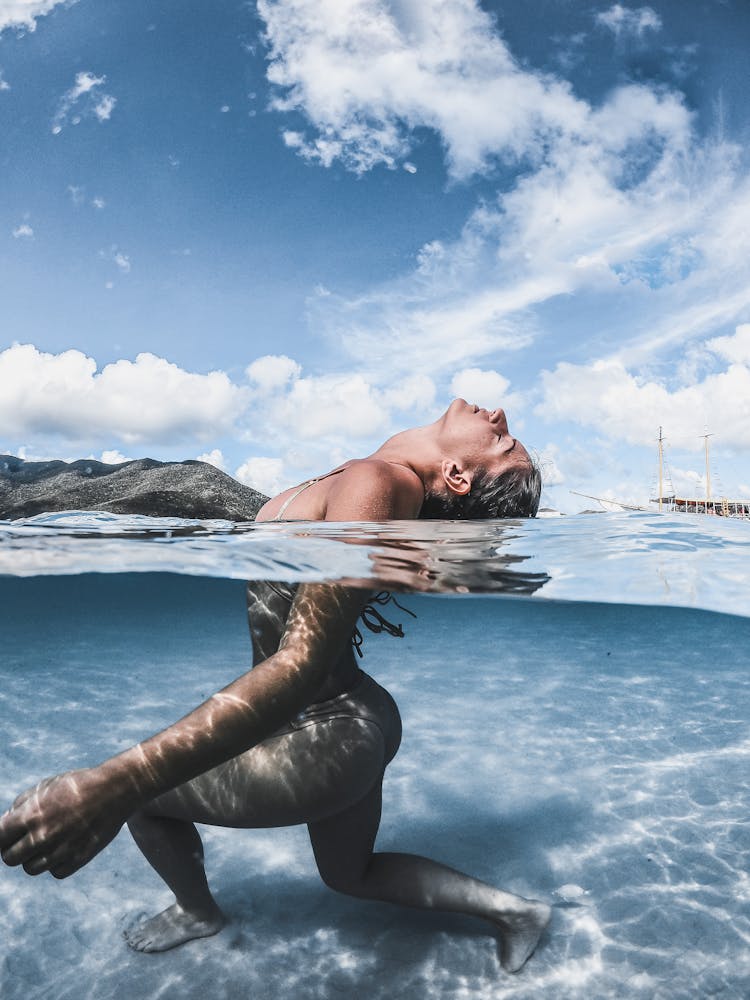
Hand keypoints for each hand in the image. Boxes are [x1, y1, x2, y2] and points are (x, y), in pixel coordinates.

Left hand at [0, 768, 128, 878]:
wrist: (115, 789)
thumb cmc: (78, 785)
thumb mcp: (46, 786)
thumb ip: (20, 806)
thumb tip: (4, 825)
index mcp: (31, 815)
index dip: (2, 837)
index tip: (8, 835)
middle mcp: (43, 835)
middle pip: (10, 858)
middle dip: (15, 849)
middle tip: (27, 839)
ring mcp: (61, 849)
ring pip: (31, 868)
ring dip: (35, 857)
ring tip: (49, 840)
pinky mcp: (78, 859)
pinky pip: (55, 872)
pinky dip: (57, 863)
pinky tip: (65, 846)